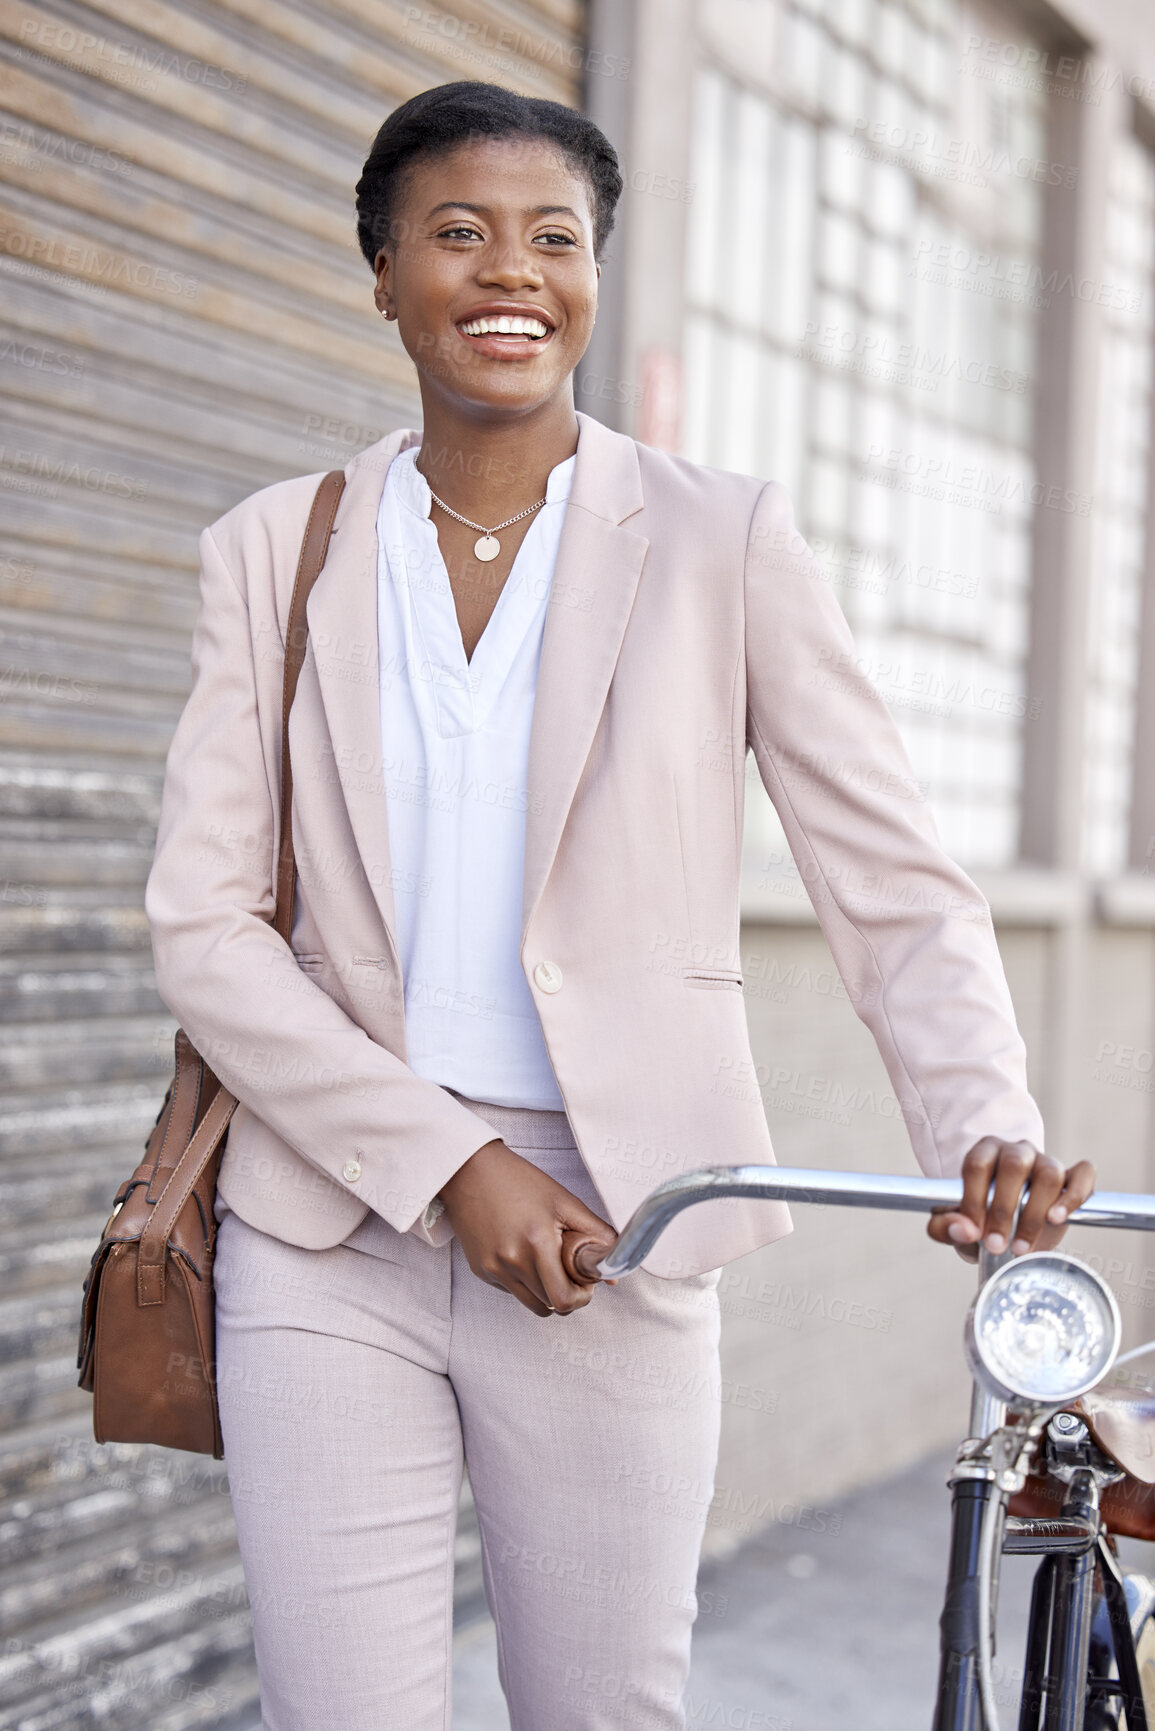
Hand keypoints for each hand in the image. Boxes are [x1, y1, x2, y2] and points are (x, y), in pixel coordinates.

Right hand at [438, 1139, 617, 1316]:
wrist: (471, 1171)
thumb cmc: (519, 1181)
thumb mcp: (565, 1202)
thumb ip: (596, 1236)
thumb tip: (614, 1273)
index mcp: (536, 1243)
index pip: (564, 1299)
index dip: (582, 1297)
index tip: (586, 1283)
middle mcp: (511, 1261)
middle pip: (550, 1305)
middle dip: (567, 1293)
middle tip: (571, 1270)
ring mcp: (493, 1269)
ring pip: (532, 1304)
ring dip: (547, 1292)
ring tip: (549, 1263)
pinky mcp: (481, 1271)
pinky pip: (513, 1292)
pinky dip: (525, 1282)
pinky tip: (525, 1255)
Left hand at [927, 1138, 1094, 1260]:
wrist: (1010, 1226)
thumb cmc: (979, 1220)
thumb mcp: (956, 1226)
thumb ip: (946, 1227)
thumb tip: (963, 1229)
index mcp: (984, 1153)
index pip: (977, 1164)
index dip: (973, 1198)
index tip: (973, 1232)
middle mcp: (1017, 1151)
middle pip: (1013, 1165)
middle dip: (1002, 1209)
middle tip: (995, 1245)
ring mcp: (1047, 1161)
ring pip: (1048, 1173)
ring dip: (1035, 1213)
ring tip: (1022, 1246)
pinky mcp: (1074, 1176)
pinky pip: (1083, 1174)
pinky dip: (1073, 1196)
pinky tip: (1057, 1219)